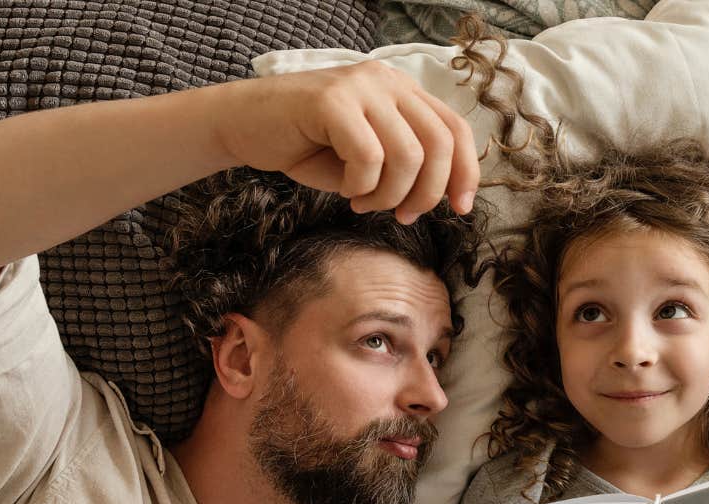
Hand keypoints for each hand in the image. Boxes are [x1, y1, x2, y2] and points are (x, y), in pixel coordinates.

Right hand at [216, 62, 478, 223]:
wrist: (242, 125)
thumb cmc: (306, 146)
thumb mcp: (368, 159)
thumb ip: (406, 167)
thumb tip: (444, 196)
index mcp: (402, 93)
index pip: (455, 129)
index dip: (466, 172)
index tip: (461, 210)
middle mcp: (387, 82)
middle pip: (439, 144)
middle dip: (427, 193)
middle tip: (402, 216)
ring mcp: (360, 86)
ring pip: (407, 155)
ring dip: (389, 195)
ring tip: (363, 202)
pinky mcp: (332, 100)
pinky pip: (369, 157)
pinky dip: (361, 186)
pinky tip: (345, 189)